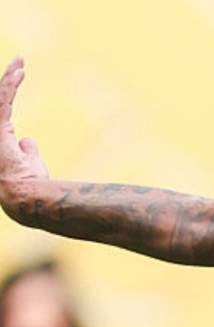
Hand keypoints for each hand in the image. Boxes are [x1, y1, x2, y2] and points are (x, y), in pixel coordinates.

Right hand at [0, 57, 49, 205]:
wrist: (23, 195)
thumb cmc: (28, 183)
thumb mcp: (30, 162)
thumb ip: (27, 149)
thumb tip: (27, 141)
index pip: (3, 108)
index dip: (8, 89)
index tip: (19, 74)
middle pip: (0, 100)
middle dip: (7, 80)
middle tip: (19, 62)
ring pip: (0, 98)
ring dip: (10, 79)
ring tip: (20, 63)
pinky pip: (4, 101)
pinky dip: (11, 85)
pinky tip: (20, 71)